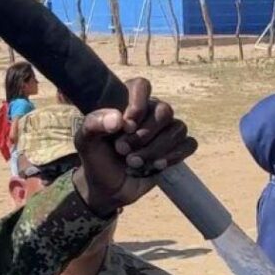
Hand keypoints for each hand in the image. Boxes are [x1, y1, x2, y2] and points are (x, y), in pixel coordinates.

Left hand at [72, 78, 196, 217]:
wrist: (107, 188)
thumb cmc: (96, 159)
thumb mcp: (85, 141)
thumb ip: (94, 124)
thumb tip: (118, 119)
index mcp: (127, 101)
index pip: (142, 86)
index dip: (138, 104)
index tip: (127, 126)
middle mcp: (150, 112)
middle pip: (164, 110)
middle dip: (145, 134)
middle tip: (123, 150)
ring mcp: (165, 131)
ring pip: (178, 129)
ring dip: (156, 148)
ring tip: (134, 163)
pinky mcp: (176, 149)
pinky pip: (189, 144)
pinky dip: (175, 155)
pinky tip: (158, 165)